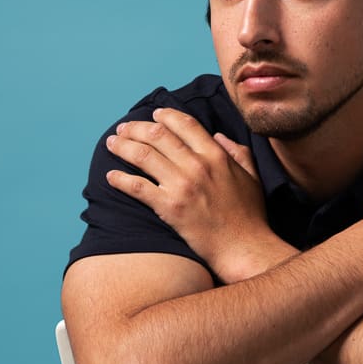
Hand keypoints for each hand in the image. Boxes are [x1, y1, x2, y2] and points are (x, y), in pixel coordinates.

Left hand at [105, 107, 293, 281]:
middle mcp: (197, 166)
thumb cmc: (250, 216)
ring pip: (143, 155)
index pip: (185, 124)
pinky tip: (110, 177)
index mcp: (217, 156)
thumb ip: (238, 152)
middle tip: (123, 128)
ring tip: (112, 144)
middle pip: (158, 135)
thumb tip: (220, 136)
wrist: (243, 248)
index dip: (166, 116)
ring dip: (123, 146)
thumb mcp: (252, 177)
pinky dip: (120, 179)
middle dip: (136, 128)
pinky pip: (137, 187)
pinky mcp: (169, 208)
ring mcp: (182, 186)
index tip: (153, 115)